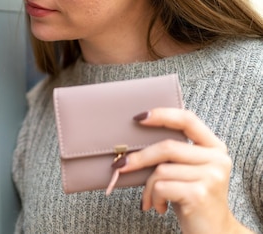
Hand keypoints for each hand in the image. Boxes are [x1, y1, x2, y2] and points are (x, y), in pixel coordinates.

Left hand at [117, 108, 252, 233]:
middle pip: (168, 147)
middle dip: (139, 157)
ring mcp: (211, 176)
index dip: (162, 115)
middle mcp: (217, 159)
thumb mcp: (186, 172)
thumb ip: (174, 154)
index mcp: (215, 147)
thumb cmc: (191, 198)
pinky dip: (153, 197)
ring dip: (148, 187)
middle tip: (119, 165)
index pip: (188, 119)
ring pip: (162, 169)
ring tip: (151, 199)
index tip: (138, 117)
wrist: (214, 233)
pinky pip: (162, 187)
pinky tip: (159, 207)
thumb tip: (131, 143)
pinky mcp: (200, 194)